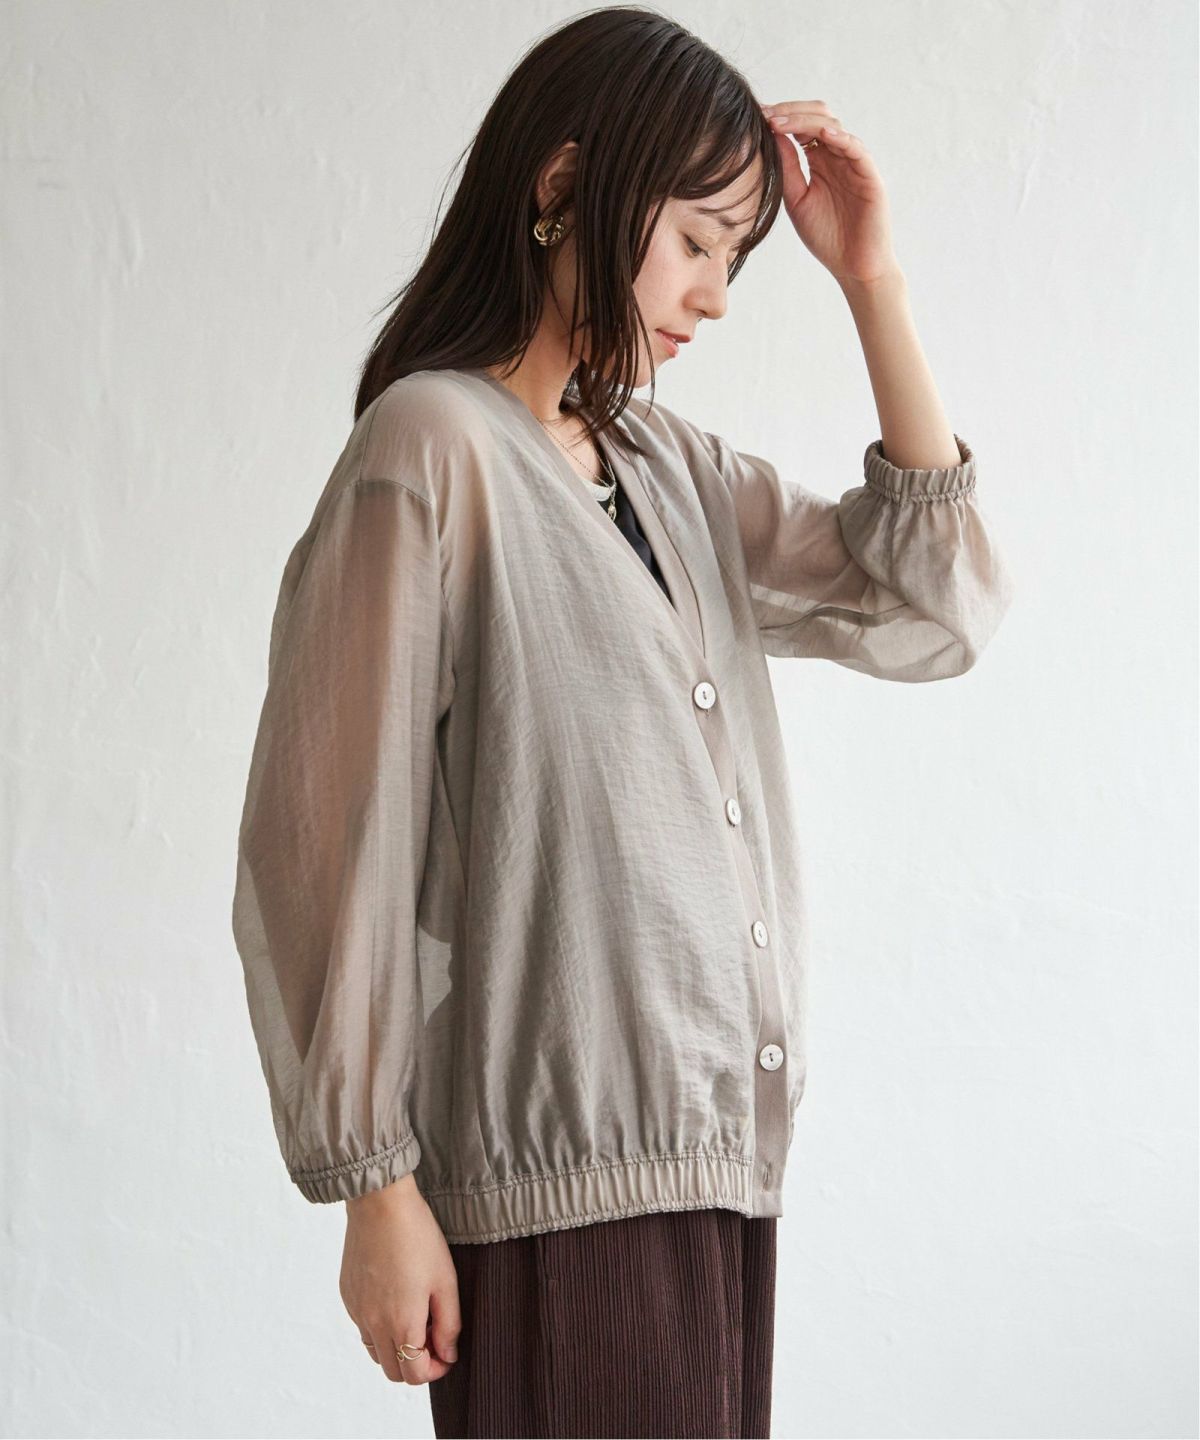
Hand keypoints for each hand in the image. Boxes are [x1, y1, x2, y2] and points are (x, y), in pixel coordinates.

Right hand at [340, 1175, 461, 1385]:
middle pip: (393, 1371)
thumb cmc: (417, 1237)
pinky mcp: (347, 1296)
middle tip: (433, 1334)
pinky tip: (395, 1296)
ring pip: (375, 1352)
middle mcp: (373, 1324)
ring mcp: (356, 1311)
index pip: (413, 1375)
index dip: (435, 1370)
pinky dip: (379, 1326)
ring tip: (415, 1315)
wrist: (380, 1203)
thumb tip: (447, 1354)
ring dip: (396, 1347)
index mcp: (400, 1322)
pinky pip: (363, 1327)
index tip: (447, 1352)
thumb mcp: (445, 1280)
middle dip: (416, 1363)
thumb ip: (449, 1324)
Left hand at [758, 99, 900, 286]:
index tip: (756, 117)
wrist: (853, 267)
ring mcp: (854, 163)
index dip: (781, 118)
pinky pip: (856, 150)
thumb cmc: (826, 237)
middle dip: (791, 112)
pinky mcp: (870, 176)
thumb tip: (771, 136)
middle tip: (765, 114)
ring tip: (780, 122)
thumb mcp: (796, 199)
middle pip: (818, 117)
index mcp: (820, 161)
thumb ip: (787, 168)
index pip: (802, 127)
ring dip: (806, 121)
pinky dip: (840, 139)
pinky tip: (821, 135)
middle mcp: (837, 156)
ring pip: (833, 127)